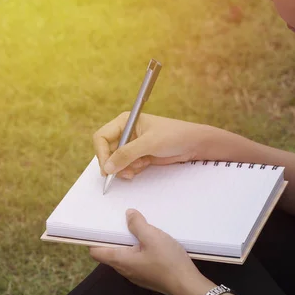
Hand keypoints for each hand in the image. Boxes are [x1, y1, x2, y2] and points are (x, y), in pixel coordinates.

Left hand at [89, 209, 203, 294]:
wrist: (187, 285)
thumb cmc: (168, 261)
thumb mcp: (153, 237)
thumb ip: (138, 225)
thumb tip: (128, 215)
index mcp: (120, 260)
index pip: (96, 252)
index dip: (93, 240)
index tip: (97, 227)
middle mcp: (124, 270)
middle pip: (109, 254)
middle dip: (111, 239)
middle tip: (118, 223)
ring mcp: (136, 276)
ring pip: (123, 258)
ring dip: (126, 245)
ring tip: (134, 230)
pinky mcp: (146, 277)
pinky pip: (135, 262)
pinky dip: (136, 251)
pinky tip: (148, 243)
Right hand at [92, 112, 237, 178]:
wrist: (193, 144)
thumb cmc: (173, 135)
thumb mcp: (149, 143)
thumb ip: (126, 154)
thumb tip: (107, 167)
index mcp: (124, 121)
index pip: (101, 137)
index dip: (101, 153)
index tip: (107, 168)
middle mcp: (125, 132)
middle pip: (106, 151)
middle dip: (114, 164)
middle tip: (125, 172)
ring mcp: (131, 145)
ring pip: (115, 162)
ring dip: (124, 168)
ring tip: (138, 168)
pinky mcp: (138, 155)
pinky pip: (126, 166)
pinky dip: (131, 170)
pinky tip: (143, 167)